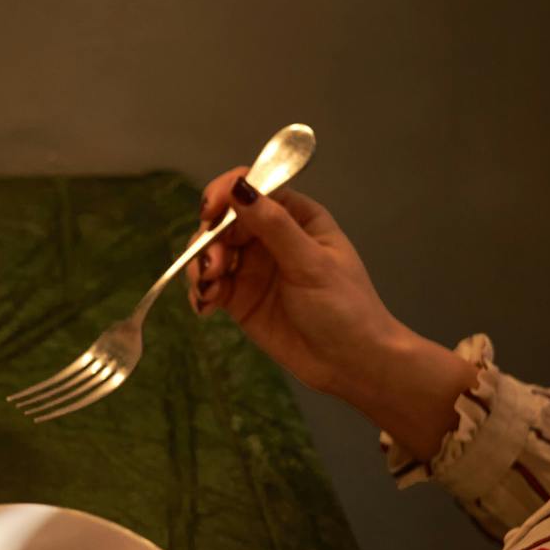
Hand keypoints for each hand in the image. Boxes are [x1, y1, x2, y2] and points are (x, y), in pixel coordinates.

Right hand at [188, 171, 475, 459]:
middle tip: (212, 268)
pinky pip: (209, 286)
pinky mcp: (239, 300)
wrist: (349, 363)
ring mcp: (252, 268)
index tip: (210, 213)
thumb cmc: (344, 307)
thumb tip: (240, 186)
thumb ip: (274, 225)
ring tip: (207, 290)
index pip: (254, 188)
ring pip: (211, 253)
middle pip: (224, 221)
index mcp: (296, 216)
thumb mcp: (311, 263)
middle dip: (210, 240)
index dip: (227, 193)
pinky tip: (205, 307)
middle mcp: (270, 237)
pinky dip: (200, 292)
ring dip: (200, 267)